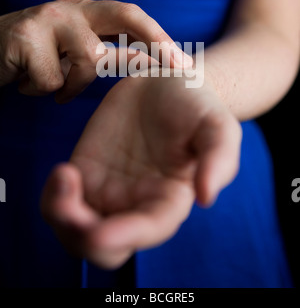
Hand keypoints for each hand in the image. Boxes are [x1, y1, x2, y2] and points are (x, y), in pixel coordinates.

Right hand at [0, 0, 188, 101]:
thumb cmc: (29, 56)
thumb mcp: (66, 50)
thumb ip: (97, 53)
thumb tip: (140, 66)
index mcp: (84, 13)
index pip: (130, 17)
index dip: (159, 36)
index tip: (184, 61)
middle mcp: (70, 9)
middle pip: (125, 15)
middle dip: (156, 42)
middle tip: (177, 67)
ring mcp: (48, 19)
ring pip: (88, 60)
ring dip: (72, 85)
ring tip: (52, 89)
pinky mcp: (24, 37)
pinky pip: (50, 80)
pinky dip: (40, 91)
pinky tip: (24, 83)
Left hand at [41, 72, 241, 267]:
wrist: (166, 81)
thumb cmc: (196, 105)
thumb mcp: (217, 124)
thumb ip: (219, 157)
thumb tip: (206, 198)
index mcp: (170, 199)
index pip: (148, 230)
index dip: (124, 236)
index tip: (99, 232)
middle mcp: (137, 203)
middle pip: (105, 246)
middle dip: (82, 237)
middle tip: (69, 205)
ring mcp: (109, 189)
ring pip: (76, 229)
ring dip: (61, 217)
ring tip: (63, 176)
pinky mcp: (87, 172)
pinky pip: (62, 201)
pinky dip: (54, 197)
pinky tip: (62, 172)